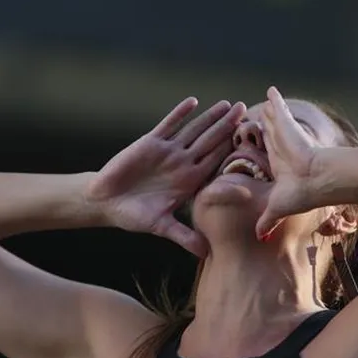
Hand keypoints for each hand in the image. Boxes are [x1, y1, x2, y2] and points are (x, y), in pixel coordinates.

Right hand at [86, 98, 244, 256]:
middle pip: (210, 141)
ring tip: (227, 104)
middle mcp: (182, 163)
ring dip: (209, 117)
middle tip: (246, 111)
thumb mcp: (160, 226)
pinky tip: (193, 102)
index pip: (215, 163)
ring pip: (193, 129)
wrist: (106, 202)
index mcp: (188, 181)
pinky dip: (179, 114)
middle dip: (227, 127)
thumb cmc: (133, 215)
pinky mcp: (150, 142)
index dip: (232, 152)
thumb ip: (183, 236)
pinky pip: (168, 125)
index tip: (251, 142)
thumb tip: (205, 254)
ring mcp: (168, 151)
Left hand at [256, 87, 318, 238]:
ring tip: (263, 101)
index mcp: (278, 164)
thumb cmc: (302, 194)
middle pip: (268, 133)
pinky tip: (270, 89)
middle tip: (254, 116)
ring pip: (272, 120)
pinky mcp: (286, 124)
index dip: (258, 147)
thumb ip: (268, 219)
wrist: (317, 180)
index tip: (249, 142)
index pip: (265, 153)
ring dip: (267, 112)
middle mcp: (280, 148)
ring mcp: (283, 135)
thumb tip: (260, 236)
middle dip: (261, 125)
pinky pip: (278, 107)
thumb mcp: (277, 208)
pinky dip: (275, 98)